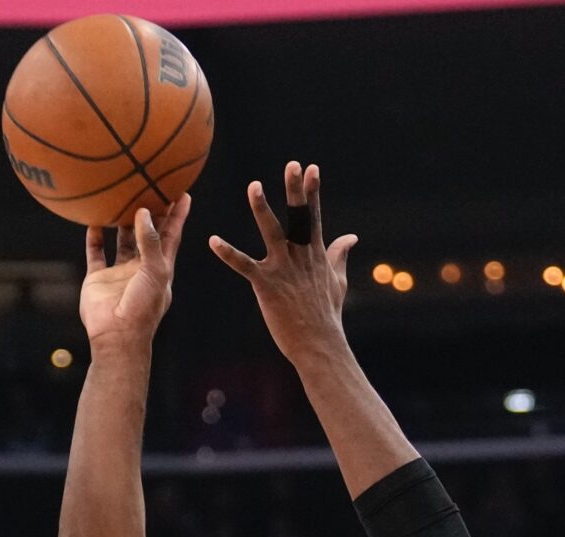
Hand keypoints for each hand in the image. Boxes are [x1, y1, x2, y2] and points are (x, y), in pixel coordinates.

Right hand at [80, 195, 189, 350]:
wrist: (117, 335)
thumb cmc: (143, 307)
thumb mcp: (155, 271)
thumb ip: (149, 241)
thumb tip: (143, 211)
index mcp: (161, 267)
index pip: (172, 234)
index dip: (178, 214)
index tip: (183, 191)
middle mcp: (141, 267)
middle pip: (147, 233)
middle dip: (151, 211)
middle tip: (151, 185)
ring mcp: (119, 272)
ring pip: (121, 240)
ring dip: (122, 221)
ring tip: (122, 196)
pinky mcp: (98, 278)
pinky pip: (96, 253)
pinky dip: (94, 238)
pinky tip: (93, 220)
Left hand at [209, 160, 354, 367]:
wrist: (319, 343)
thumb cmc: (327, 314)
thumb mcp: (338, 280)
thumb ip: (340, 255)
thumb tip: (352, 237)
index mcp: (316, 252)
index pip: (314, 216)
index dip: (312, 191)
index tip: (311, 168)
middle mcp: (301, 255)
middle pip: (298, 216)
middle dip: (296, 190)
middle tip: (292, 164)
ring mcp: (284, 268)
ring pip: (272, 232)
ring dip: (262, 209)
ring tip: (254, 186)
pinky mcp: (266, 285)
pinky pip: (244, 266)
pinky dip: (228, 253)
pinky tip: (213, 240)